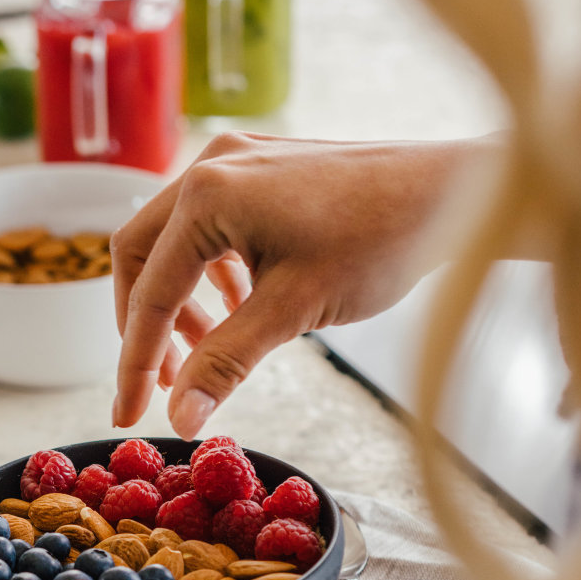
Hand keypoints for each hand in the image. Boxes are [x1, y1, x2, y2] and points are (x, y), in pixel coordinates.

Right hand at [111, 132, 494, 437]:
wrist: (453, 192)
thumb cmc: (381, 242)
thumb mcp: (293, 310)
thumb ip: (226, 362)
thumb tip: (179, 420)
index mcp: (208, 195)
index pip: (149, 292)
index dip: (135, 363)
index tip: (127, 415)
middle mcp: (210, 164)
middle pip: (139, 254)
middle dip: (144, 325)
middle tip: (163, 383)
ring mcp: (235, 159)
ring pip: (170, 238)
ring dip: (176, 300)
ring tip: (204, 351)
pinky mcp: (261, 167)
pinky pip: (207, 223)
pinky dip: (208, 272)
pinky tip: (238, 305)